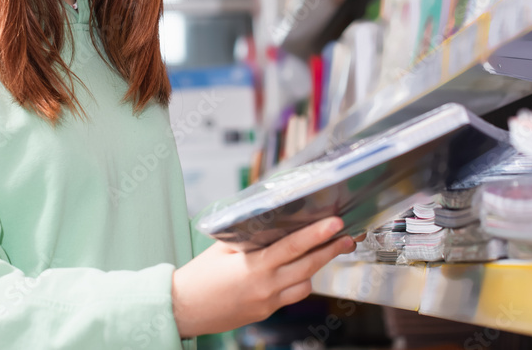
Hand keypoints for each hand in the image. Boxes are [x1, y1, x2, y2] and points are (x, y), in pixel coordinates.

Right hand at [171, 216, 357, 337]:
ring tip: (326, 251)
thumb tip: (269, 220)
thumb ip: (248, 236)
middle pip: (308, 267)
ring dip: (317, 268)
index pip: (293, 247)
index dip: (316, 235)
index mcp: (254, 267)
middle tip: (348, 237)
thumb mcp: (222, 248)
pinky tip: (299, 271)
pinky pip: (291, 296)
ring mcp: (267, 302)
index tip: (335, 224)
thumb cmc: (199, 276)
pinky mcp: (265, 312)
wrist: (184, 309)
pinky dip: (299, 282)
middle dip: (330, 251)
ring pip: (304, 285)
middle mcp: (265, 286)